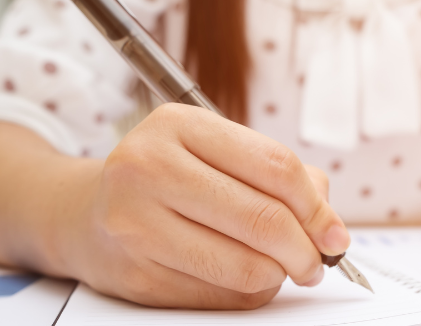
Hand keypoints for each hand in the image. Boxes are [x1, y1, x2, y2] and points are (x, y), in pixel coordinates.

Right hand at [59, 103, 347, 308]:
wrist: (86, 213)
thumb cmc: (167, 178)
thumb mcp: (217, 152)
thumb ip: (279, 177)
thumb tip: (330, 225)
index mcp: (178, 125)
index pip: (275, 167)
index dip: (317, 207)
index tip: (335, 233)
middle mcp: (149, 168)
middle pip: (263, 219)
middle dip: (307, 249)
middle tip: (319, 261)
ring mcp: (135, 223)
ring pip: (245, 265)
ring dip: (281, 275)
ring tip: (284, 268)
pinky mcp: (135, 275)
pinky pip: (220, 294)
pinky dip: (248, 291)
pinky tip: (245, 276)